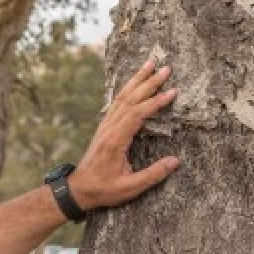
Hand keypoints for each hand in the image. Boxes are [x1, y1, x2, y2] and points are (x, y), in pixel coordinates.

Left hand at [69, 59, 180, 210]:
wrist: (78, 189)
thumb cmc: (103, 190)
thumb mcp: (129, 188)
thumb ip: (153, 175)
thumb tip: (175, 161)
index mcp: (115, 141)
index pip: (137, 114)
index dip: (155, 102)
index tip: (172, 92)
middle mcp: (108, 128)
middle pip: (130, 99)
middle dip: (149, 82)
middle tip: (166, 68)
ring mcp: (105, 126)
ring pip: (122, 97)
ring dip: (137, 79)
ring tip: (150, 63)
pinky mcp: (104, 127)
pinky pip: (117, 102)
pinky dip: (128, 88)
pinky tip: (135, 81)